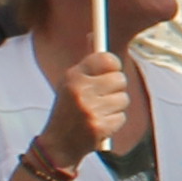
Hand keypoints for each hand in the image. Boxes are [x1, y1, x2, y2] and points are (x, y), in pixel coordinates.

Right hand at [41, 53, 133, 169]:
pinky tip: (99, 125)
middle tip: (104, 96)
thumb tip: (95, 35)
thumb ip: (87, 62)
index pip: (105, 58)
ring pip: (123, 98)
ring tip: (98, 112)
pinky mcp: (99, 127)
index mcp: (73, 76)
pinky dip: (114, 122)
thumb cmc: (68, 109)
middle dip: (116, 88)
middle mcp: (81, 91)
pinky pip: (121, 117)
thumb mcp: (71, 83)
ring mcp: (90, 110)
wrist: (58, 145)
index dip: (113, 64)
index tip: (111, 70)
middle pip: (120, 78)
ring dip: (115, 107)